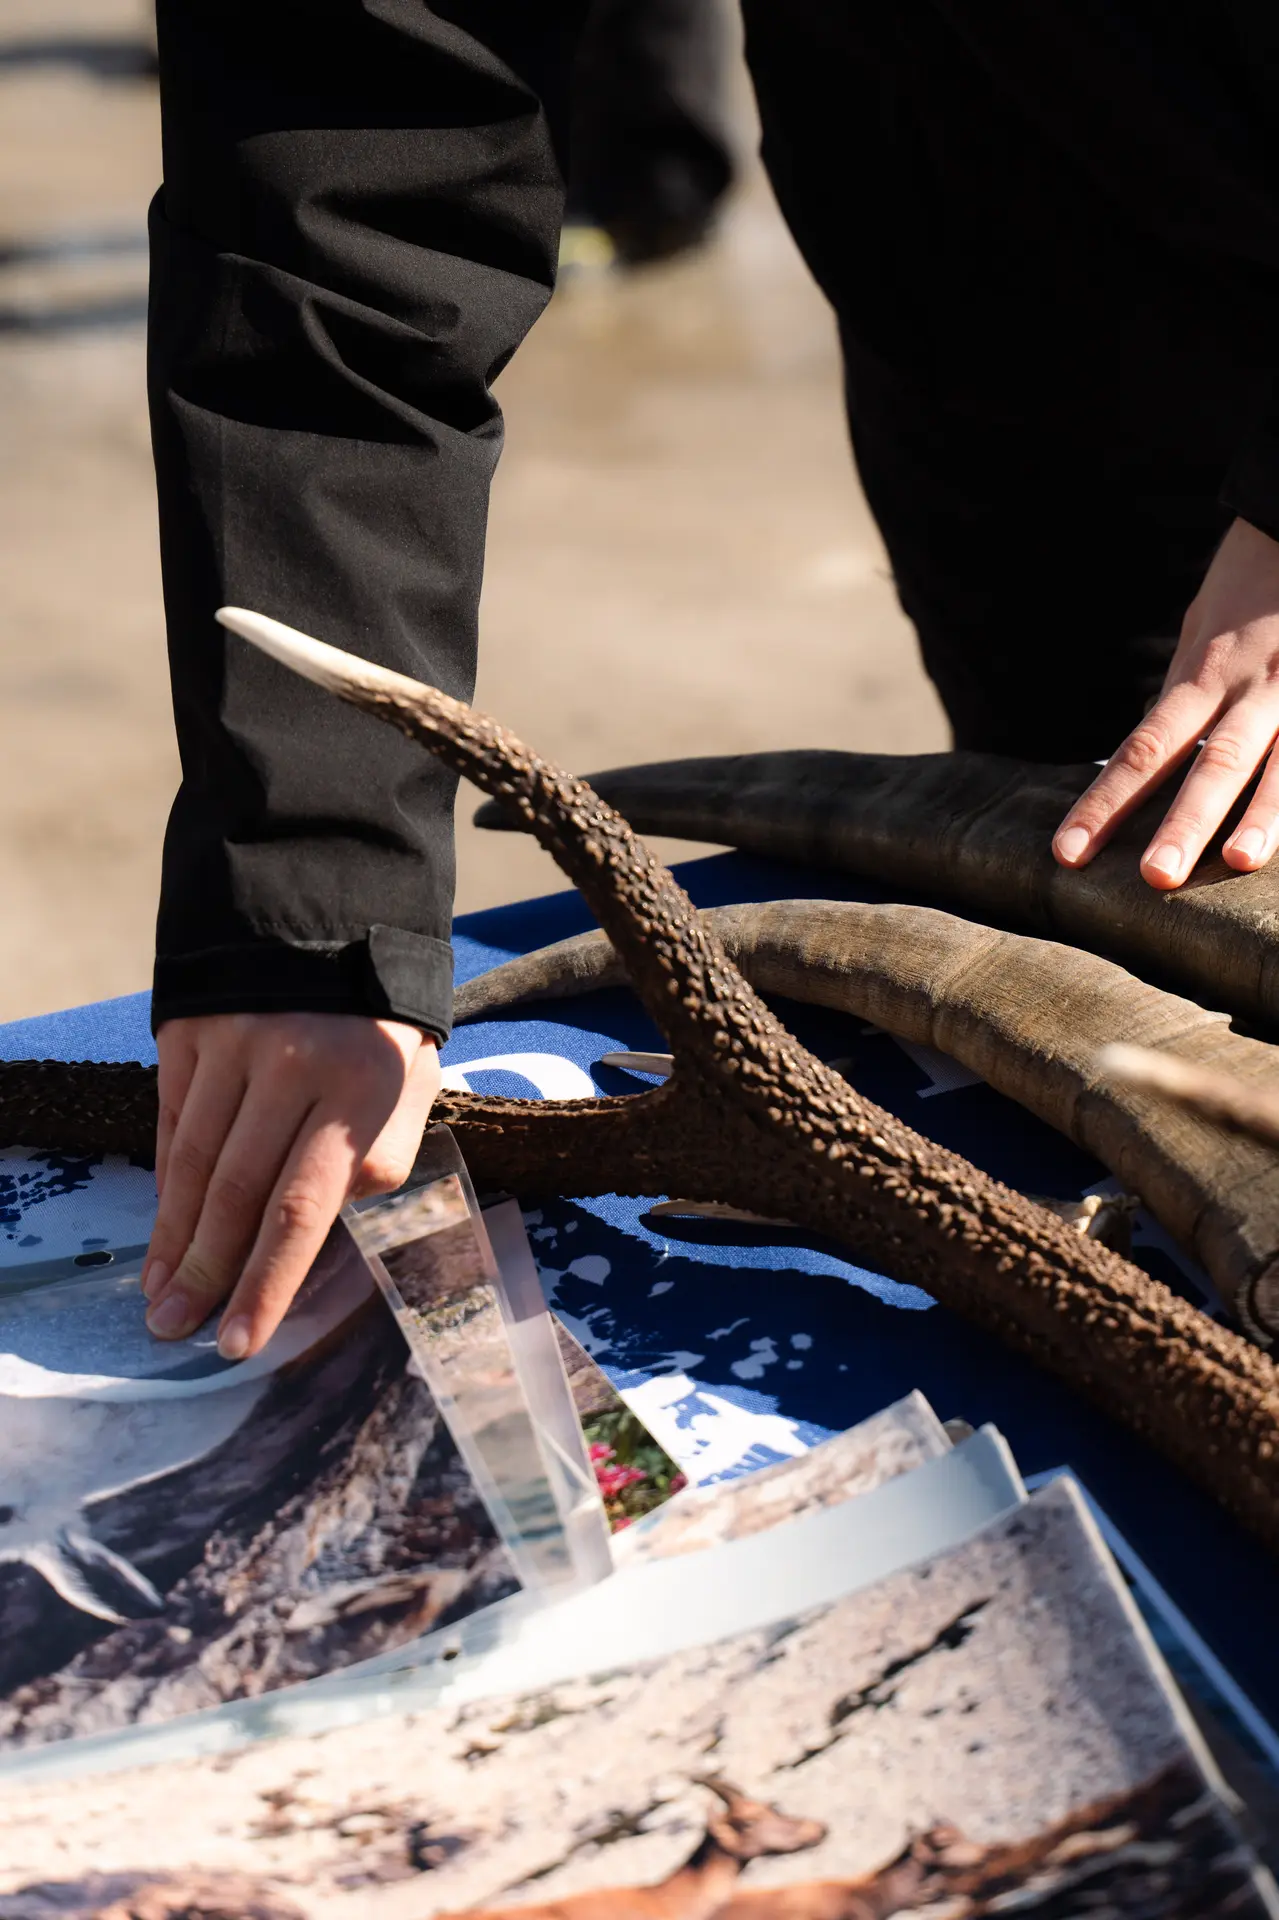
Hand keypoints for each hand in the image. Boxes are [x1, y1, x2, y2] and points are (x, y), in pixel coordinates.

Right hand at [142, 1013, 439, 1358]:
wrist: (340, 918)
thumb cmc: (385, 1032)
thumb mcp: (413, 1091)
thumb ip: (379, 1164)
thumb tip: (325, 1241)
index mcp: (359, 1088)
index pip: (302, 1206)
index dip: (266, 1280)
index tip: (238, 1339)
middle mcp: (290, 1065)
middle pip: (234, 1191)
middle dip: (205, 1272)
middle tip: (176, 1329)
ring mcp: (233, 1043)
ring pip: (190, 1161)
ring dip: (172, 1238)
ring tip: (160, 1294)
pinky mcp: (189, 1030)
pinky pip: (171, 1120)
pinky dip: (166, 1181)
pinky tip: (165, 1225)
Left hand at [1052, 517, 1278, 887]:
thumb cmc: (1252, 585)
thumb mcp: (1202, 633)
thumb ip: (1181, 696)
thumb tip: (1142, 748)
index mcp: (1201, 678)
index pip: (1141, 752)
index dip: (1105, 804)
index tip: (1068, 853)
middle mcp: (1249, 688)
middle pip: (1209, 762)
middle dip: (1182, 823)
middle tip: (1152, 880)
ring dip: (1261, 816)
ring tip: (1237, 862)